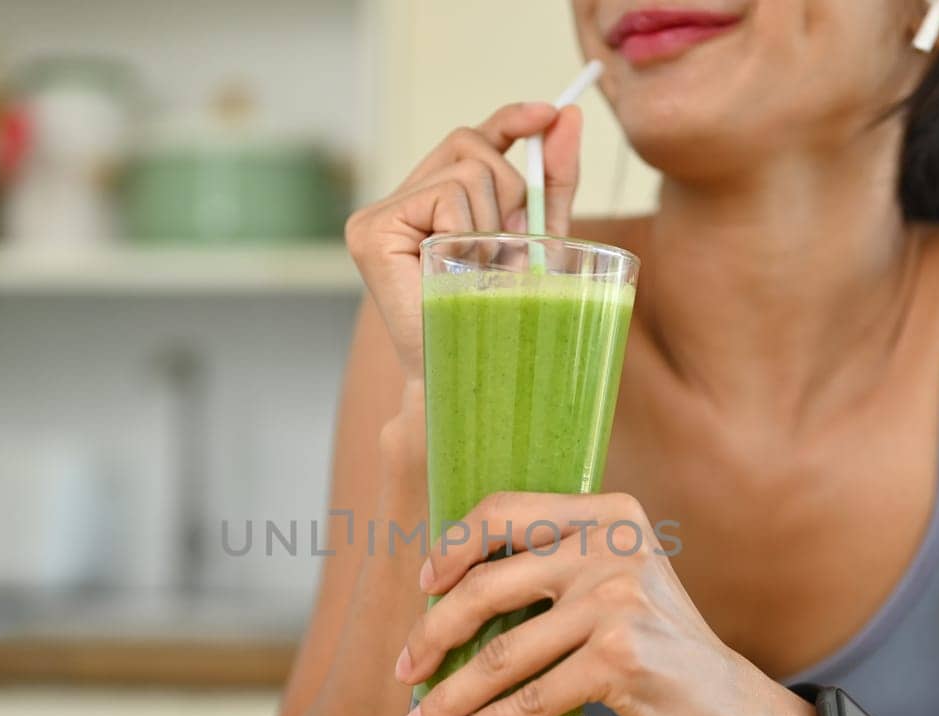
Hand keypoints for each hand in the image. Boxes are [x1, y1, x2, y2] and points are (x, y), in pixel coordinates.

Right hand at [344, 103, 582, 377]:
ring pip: (465, 171)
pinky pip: (444, 197)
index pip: (471, 140)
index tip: (549, 113)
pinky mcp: (370, 231)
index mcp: (433, 205)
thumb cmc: (504, 322)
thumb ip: (550, 184)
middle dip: (510, 190)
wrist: (474, 381)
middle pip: (471, 146)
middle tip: (509, 250)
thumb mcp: (537, 243)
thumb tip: (568, 117)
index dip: (509, 120)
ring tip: (481, 274)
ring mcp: (377, 216)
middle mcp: (398, 203)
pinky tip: (456, 271)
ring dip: (492, 223)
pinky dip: (467, 232)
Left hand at [393, 492, 829, 715]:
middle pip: (488, 587)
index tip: (423, 588)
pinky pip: (532, 697)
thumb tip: (446, 590)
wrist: (729, 706)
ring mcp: (618, 603)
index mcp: (606, 514)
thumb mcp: (614, 582)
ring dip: (450, 697)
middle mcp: (613, 547)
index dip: (451, 549)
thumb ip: (555, 568)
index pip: (503, 512)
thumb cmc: (653, 646)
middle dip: (432, 636)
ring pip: (503, 655)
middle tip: (405, 672)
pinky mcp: (621, 661)